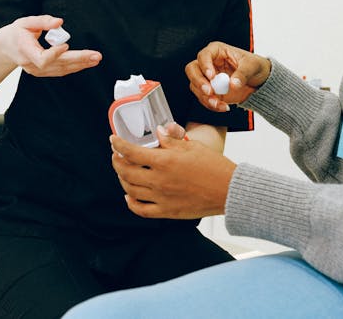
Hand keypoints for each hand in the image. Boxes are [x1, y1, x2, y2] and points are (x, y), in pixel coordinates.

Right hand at [0, 15, 101, 76]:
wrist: (5, 48)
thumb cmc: (15, 34)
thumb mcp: (25, 22)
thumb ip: (43, 21)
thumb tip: (60, 22)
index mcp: (25, 50)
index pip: (41, 59)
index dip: (54, 54)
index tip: (65, 45)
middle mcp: (31, 64)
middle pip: (57, 65)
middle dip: (78, 60)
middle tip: (95, 56)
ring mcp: (37, 71)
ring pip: (61, 70)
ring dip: (80, 64)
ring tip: (95, 59)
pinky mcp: (43, 72)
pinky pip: (61, 71)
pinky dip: (75, 66)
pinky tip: (86, 62)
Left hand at [110, 126, 235, 218]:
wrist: (229, 191)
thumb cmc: (214, 167)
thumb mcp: (192, 146)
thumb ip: (171, 140)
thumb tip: (158, 131)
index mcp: (164, 161)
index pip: (131, 152)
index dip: (118, 145)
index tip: (113, 140)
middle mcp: (159, 180)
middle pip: (126, 172)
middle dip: (117, 161)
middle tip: (116, 155)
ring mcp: (161, 198)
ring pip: (130, 190)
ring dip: (122, 179)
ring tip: (123, 172)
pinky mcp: (167, 211)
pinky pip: (141, 210)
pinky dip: (131, 202)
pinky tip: (129, 195)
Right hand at [185, 41, 270, 110]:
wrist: (258, 81)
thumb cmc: (254, 66)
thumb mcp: (252, 66)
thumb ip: (242, 74)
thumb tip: (233, 84)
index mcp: (217, 51)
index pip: (204, 55)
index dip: (205, 65)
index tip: (212, 76)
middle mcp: (209, 63)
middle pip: (192, 70)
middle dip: (198, 82)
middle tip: (209, 92)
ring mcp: (207, 78)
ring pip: (195, 86)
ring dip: (205, 97)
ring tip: (219, 103)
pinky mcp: (210, 91)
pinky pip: (203, 98)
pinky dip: (211, 105)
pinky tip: (223, 107)